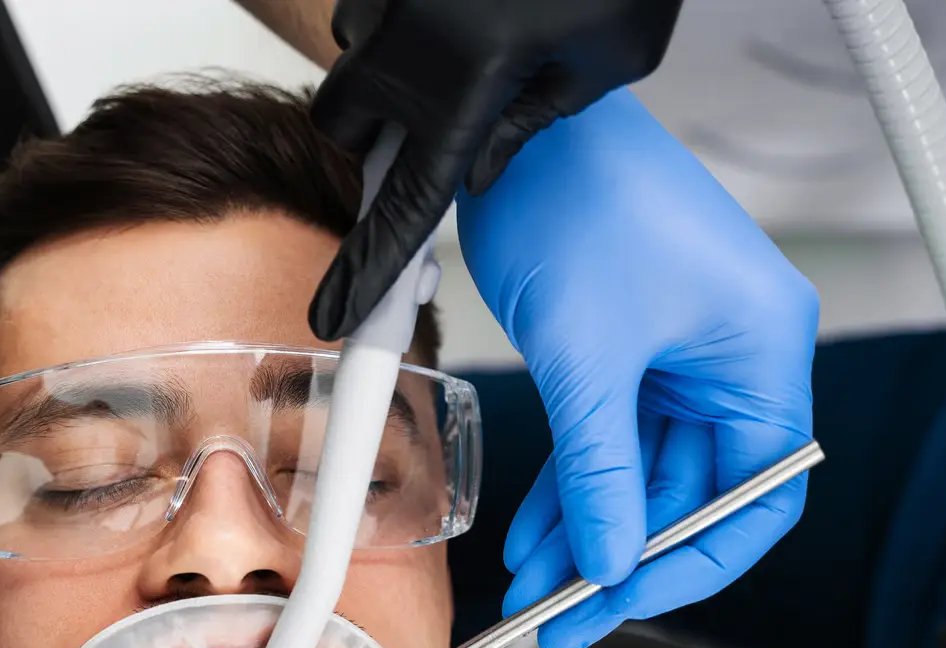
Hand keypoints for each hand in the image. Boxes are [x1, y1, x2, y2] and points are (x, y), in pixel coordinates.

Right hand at [308, 0, 684, 339]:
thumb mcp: (609, 55)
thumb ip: (537, 122)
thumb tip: (484, 164)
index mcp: (466, 84)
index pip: (403, 205)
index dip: (367, 271)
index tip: (335, 318)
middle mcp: (406, 41)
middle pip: (345, 130)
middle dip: (376, 143)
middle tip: (434, 132)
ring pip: (357, 62)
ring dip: (395, 76)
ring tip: (477, 38)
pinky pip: (374, 10)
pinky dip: (408, 23)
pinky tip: (466, 3)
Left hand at [457, 89, 817, 647]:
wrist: (517, 138)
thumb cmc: (580, 204)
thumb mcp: (590, 360)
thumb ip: (601, 471)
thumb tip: (610, 562)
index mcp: (764, 355)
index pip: (757, 496)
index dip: (694, 561)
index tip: (625, 598)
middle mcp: (732, 361)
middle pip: (692, 494)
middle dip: (621, 554)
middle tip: (561, 613)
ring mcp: (676, 359)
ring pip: (640, 475)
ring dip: (587, 529)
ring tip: (533, 585)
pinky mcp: (623, 353)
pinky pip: (606, 441)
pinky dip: (571, 486)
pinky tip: (534, 534)